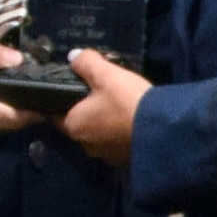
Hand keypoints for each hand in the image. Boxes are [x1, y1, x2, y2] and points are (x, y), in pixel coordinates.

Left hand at [59, 48, 150, 167]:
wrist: (161, 130)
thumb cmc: (126, 101)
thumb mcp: (106, 75)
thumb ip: (86, 63)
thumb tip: (73, 56)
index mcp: (73, 125)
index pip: (55, 114)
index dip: (60, 100)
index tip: (71, 88)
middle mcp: (84, 144)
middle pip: (79, 124)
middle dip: (86, 111)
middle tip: (100, 92)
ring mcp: (105, 155)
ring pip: (98, 134)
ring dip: (104, 123)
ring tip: (119, 105)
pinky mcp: (124, 160)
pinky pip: (116, 142)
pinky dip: (119, 132)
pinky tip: (131, 120)